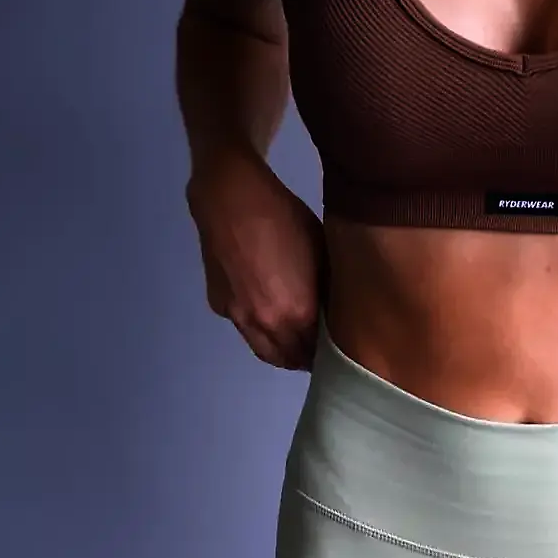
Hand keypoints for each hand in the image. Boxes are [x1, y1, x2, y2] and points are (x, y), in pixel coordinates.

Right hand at [187, 155, 324, 370]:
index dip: (328, 353)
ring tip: (297, 341)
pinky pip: (245, 329)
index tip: (338, 348)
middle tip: (319, 349)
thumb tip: (332, 311)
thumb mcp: (321, 253)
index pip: (317, 351)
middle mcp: (267, 324)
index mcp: (298, 313)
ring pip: (265, 351)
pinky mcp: (220, 305)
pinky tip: (268, 312)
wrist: (231, 198)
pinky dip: (260, 330)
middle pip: (290, 359)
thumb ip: (325, 290)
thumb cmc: (285, 218)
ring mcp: (239, 317)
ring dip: (283, 352)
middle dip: (306, 358)